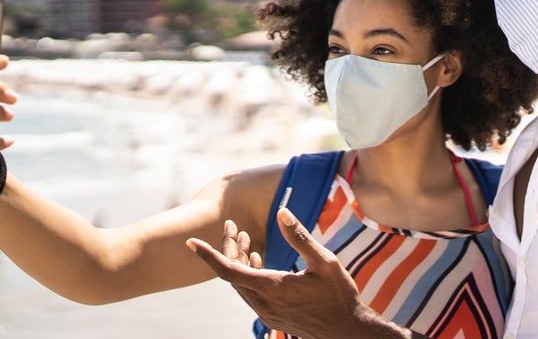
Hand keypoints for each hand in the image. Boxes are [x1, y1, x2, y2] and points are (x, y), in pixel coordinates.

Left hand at [189, 209, 397, 338]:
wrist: (347, 332)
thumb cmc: (339, 296)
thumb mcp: (325, 262)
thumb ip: (300, 237)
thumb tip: (282, 212)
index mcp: (272, 288)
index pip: (229, 270)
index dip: (208, 255)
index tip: (191, 242)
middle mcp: (264, 303)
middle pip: (232, 273)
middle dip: (228, 247)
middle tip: (232, 225)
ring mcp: (267, 312)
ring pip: (240, 283)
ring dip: (238, 260)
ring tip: (245, 237)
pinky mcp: (272, 315)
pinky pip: (250, 292)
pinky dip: (247, 273)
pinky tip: (256, 258)